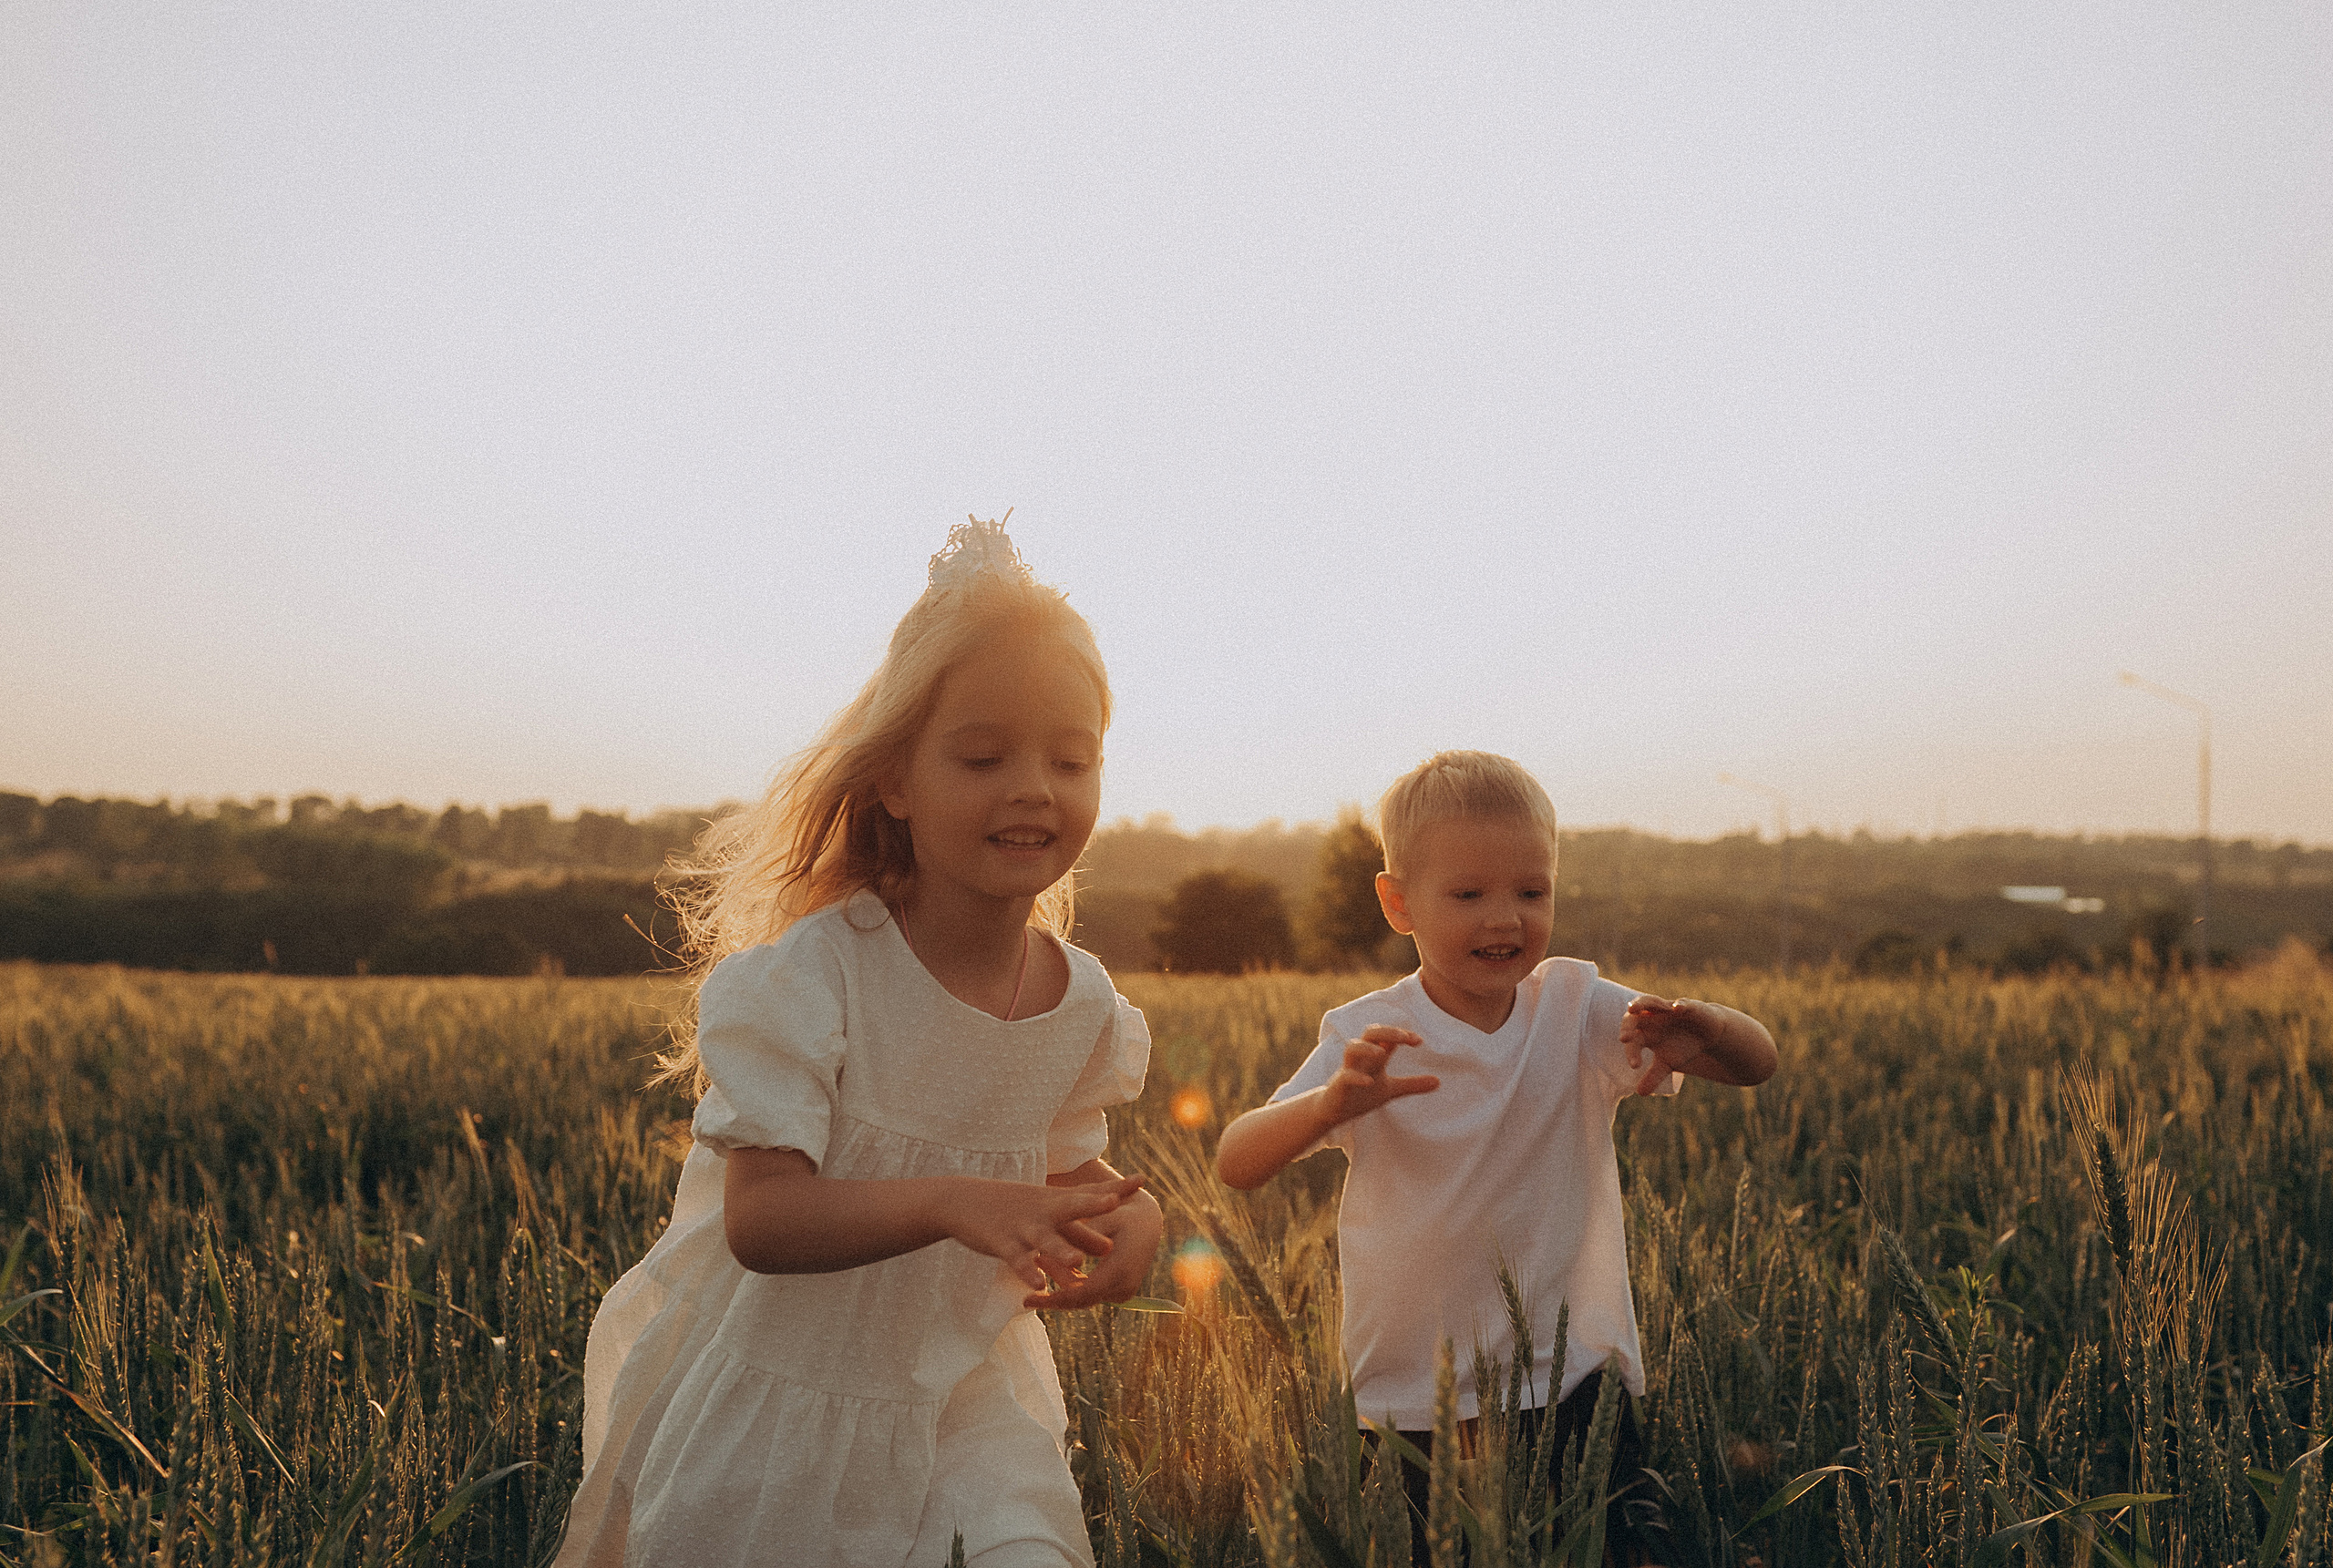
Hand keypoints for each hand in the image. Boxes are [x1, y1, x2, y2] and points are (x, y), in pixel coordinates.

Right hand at [944, 1173, 1142, 1294]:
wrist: (963, 1201)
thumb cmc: (1013, 1207)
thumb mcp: (1047, 1214)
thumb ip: (1079, 1231)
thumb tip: (1111, 1248)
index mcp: (1056, 1202)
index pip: (1090, 1192)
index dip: (1115, 1188)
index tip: (1142, 1180)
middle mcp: (1043, 1211)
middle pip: (1070, 1206)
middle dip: (1093, 1205)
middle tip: (1115, 1203)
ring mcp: (1022, 1227)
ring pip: (1044, 1240)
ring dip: (1060, 1250)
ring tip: (1078, 1262)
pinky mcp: (1002, 1243)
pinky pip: (1017, 1260)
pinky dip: (1027, 1271)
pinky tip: (1037, 1285)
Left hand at [1026, 1186, 1163, 1310]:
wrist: (1147, 1219)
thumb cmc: (1122, 1213)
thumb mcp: (1100, 1218)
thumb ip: (1077, 1235)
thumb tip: (1048, 1249)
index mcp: (1120, 1271)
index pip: (1082, 1294)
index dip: (1054, 1299)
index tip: (1028, 1300)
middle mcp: (1124, 1287)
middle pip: (1081, 1300)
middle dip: (1053, 1295)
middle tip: (1025, 1293)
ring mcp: (1123, 1292)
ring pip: (1083, 1296)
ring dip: (1060, 1283)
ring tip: (1037, 1260)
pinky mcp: (1119, 1290)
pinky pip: (1090, 1292)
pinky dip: (1070, 1282)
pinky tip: (1050, 1264)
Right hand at [1320, 1025, 1439, 1125]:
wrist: (1333, 1111)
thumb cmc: (1361, 1095)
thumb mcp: (1391, 1090)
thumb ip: (1412, 1084)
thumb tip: (1439, 1081)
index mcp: (1373, 1056)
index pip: (1386, 1036)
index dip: (1401, 1034)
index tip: (1418, 1041)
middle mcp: (1361, 1058)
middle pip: (1369, 1033)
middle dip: (1386, 1032)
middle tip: (1404, 1037)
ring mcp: (1348, 1069)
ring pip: (1352, 1048)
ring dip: (1366, 1048)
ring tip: (1382, 1053)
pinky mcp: (1339, 1085)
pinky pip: (1345, 1076)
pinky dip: (1356, 1077)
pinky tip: (1369, 1082)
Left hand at [1621, 997, 1714, 1093]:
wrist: (1705, 1033)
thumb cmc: (1682, 1046)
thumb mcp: (1667, 1063)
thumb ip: (1653, 1076)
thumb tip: (1640, 1093)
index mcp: (1645, 1031)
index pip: (1632, 1039)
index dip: (1631, 1051)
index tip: (1635, 1066)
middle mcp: (1652, 1018)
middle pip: (1633, 1018)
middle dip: (1627, 1027)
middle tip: (1624, 1039)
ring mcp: (1667, 1009)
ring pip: (1650, 1001)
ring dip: (1641, 1004)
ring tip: (1632, 1009)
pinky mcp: (1686, 1006)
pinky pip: (1681, 1003)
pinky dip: (1679, 1005)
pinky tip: (1676, 1009)